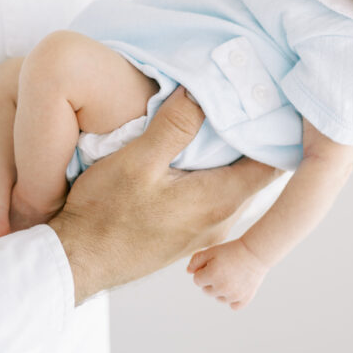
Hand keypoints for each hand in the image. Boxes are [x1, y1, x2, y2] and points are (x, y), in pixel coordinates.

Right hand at [48, 87, 278, 303]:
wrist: (77, 263)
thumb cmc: (104, 216)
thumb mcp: (137, 161)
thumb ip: (175, 125)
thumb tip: (201, 89)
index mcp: (220, 199)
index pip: (273, 161)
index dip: (275, 129)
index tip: (269, 98)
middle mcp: (223, 218)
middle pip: (257, 170)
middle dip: (254, 135)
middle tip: (248, 97)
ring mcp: (208, 229)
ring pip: (236, 182)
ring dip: (232, 153)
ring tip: (222, 116)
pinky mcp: (191, 232)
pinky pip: (218, 193)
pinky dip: (216, 169)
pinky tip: (198, 150)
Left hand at [187, 237, 267, 309]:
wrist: (255, 252)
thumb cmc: (232, 250)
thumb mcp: (212, 250)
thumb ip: (196, 260)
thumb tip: (188, 272)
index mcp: (211, 275)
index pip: (197, 280)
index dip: (203, 270)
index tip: (213, 263)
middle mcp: (222, 288)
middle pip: (206, 291)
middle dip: (211, 281)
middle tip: (223, 269)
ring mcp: (233, 296)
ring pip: (218, 298)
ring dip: (221, 290)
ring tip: (231, 276)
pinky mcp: (244, 300)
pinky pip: (232, 306)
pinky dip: (233, 299)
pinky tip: (237, 287)